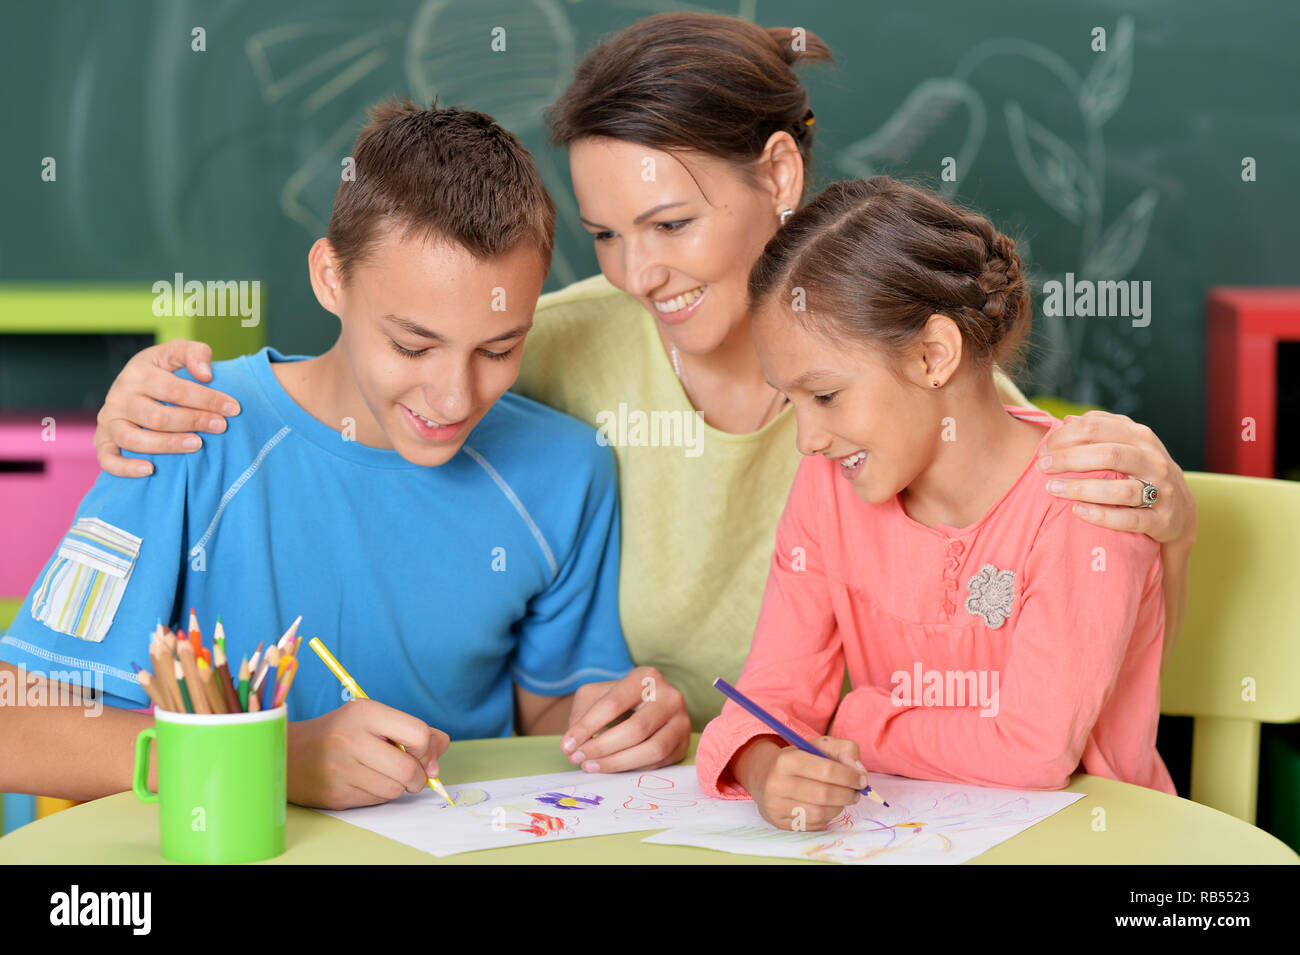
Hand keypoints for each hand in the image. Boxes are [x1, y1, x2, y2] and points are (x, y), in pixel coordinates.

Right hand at [94, 339, 241, 476]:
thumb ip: (195, 353)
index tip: (233, 409)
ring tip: (197, 444)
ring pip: (134, 439)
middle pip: (157, 417)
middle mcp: (119, 397)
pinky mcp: (103, 442)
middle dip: (193, 422)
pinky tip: (151, 470)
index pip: (175, 389)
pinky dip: (126, 467)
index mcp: (137, 373)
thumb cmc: (163, 370)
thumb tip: (206, 374)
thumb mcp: (177, 353)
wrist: (134, 386)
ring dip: (168, 445)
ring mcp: (109, 420)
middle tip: (220, 427)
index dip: (207, 399)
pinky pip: (107, 460)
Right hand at [286, 699, 449, 808]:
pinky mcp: (336, 795)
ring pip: (394, 790)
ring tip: (381, 774)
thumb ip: (412, 730)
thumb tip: (440, 753)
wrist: (290, 753)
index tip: (421, 754)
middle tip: (411, 774)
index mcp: (366, 712)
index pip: (418, 734)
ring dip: (397, 787)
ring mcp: (342, 769)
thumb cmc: (341, 733)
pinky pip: (376, 801)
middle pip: (409, 770)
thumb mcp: (374, 718)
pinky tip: (363, 782)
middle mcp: (353, 739)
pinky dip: (378, 794)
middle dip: (418, 777)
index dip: (427, 749)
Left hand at [561, 666, 689, 772]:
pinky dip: (631, 768)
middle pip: (636, 729)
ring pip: (652, 750)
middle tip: (578, 759)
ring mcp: (682, 721)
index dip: (588, 726)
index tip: (567, 745)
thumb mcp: (595, 696)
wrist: (647, 707)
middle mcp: (670, 696)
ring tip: (591, 766)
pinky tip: (612, 767)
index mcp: (646, 677)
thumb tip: (573, 745)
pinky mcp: (684, 744)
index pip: (614, 703)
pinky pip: (658, 763)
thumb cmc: (617, 701)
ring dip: (616, 763)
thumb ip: (580, 714)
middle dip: (602, 748)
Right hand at [732, 736, 865, 830]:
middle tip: (855, 792)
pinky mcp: (779, 822)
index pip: (826, 770)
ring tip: (842, 799)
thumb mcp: (819, 746)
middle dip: (847, 794)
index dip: (849, 776)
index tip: (861, 780)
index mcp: (786, 760)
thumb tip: (859, 772)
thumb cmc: (798, 760)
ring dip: (839, 807)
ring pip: (819, 813)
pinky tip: (828, 807)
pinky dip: (827, 817)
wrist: (765, 777)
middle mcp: (777, 783)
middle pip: (824, 794)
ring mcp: (776, 805)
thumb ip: (844, 750)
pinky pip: (812, 825)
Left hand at [1038, 411, 1196, 544]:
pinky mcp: (1161, 519)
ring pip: (1120, 488)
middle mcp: (1153, 460)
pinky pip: (1129, 518)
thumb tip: (1066, 421)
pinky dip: (1101, 515)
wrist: (1180, 511)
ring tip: (1052, 489)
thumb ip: (1100, 431)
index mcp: (1140, 437)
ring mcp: (1161, 490)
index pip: (1096, 428)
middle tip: (1042, 468)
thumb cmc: (1142, 472)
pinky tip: (1077, 511)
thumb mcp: (1128, 445)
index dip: (1064, 437)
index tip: (1043, 450)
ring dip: (1081, 488)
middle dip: (1068, 459)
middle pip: (1107, 454)